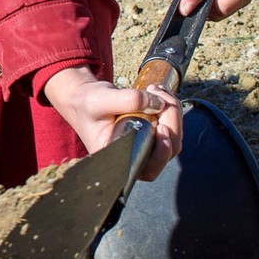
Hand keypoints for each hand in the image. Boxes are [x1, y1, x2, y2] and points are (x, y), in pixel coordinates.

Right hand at [43, 66, 182, 179]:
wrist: (84, 98)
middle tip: (159, 95)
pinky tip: (157, 92)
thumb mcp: (101, 99)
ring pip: (174, 138)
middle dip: (172, 120)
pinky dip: (170, 108)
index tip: (162, 128)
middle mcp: (133, 157)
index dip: (162, 153)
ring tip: (156, 90)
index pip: (148, 169)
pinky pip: (171, 127)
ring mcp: (144, 147)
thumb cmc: (86, 104)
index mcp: (117, 159)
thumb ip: (129, 100)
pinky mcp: (150, 135)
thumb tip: (159, 104)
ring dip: (172, 111)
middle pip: (168, 151)